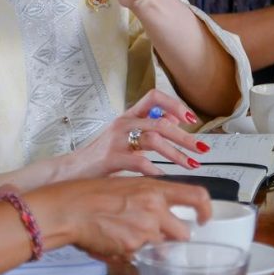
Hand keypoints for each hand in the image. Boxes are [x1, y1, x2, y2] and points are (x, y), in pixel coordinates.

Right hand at [29, 176, 211, 260]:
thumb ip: (149, 197)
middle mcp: (155, 208)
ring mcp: (145, 230)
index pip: (197, 195)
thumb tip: (163, 210)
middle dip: (173, 237)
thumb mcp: (127, 186)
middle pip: (183, 232)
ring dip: (149, 245)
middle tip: (153, 233)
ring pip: (160, 246)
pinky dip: (131, 252)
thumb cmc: (91, 194)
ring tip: (124, 233)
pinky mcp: (133, 248)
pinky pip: (141, 256)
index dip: (206, 209)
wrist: (70, 208)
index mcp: (155, 189)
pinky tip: (115, 240)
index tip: (204, 218)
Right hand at [63, 89, 207, 178]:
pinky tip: (163, 177)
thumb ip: (147, 127)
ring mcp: (116, 140)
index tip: (190, 119)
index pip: (154, 97)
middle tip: (202, 149)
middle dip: (185, 136)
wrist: (71, 170)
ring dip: (176, 153)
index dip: (175, 104)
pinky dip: (154, 170)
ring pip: (153, 139)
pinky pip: (139, 162)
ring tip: (189, 164)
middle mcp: (123, 123)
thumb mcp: (125, 136)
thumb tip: (172, 120)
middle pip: (160, 122)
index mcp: (128, 116)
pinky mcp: (111, 158)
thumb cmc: (99, 156)